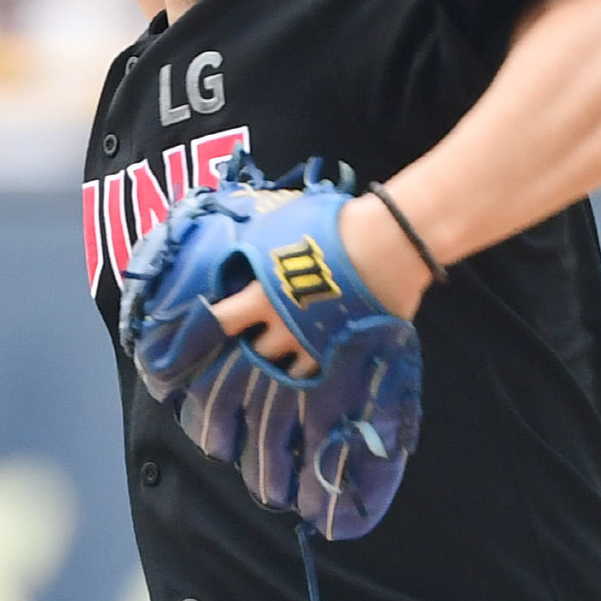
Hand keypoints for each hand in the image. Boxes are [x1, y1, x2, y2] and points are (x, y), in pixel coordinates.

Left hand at [208, 191, 432, 375]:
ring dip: (289, 357)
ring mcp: (314, 346)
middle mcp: (283, 330)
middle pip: (255, 350)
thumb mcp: (283, 228)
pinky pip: (323, 372)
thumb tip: (245, 257)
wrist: (387, 246)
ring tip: (299, 343)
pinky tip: (325, 352)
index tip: (215, 322)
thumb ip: (260, 250)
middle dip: (259, 340)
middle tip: (269, 326)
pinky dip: (320, 363)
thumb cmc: (332, 229)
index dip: (213, 323)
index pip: (221, 321)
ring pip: (289, 369)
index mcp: (261, 298)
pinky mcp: (343, 355)